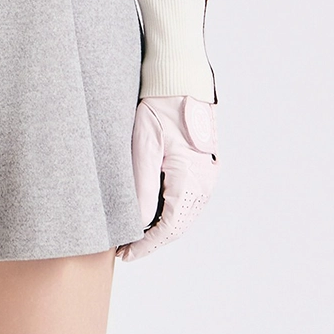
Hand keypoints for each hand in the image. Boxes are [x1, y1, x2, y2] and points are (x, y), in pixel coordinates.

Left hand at [116, 95, 218, 261]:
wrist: (180, 78)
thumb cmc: (160, 105)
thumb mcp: (144, 144)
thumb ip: (142, 186)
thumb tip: (137, 223)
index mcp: (191, 178)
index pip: (169, 227)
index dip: (146, 245)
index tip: (126, 254)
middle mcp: (204, 181)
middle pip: (179, 225)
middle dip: (153, 240)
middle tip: (126, 249)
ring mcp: (207, 174)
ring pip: (184, 214)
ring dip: (162, 228)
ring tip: (136, 235)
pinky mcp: (203, 166)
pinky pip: (188, 199)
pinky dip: (170, 212)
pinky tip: (152, 213)